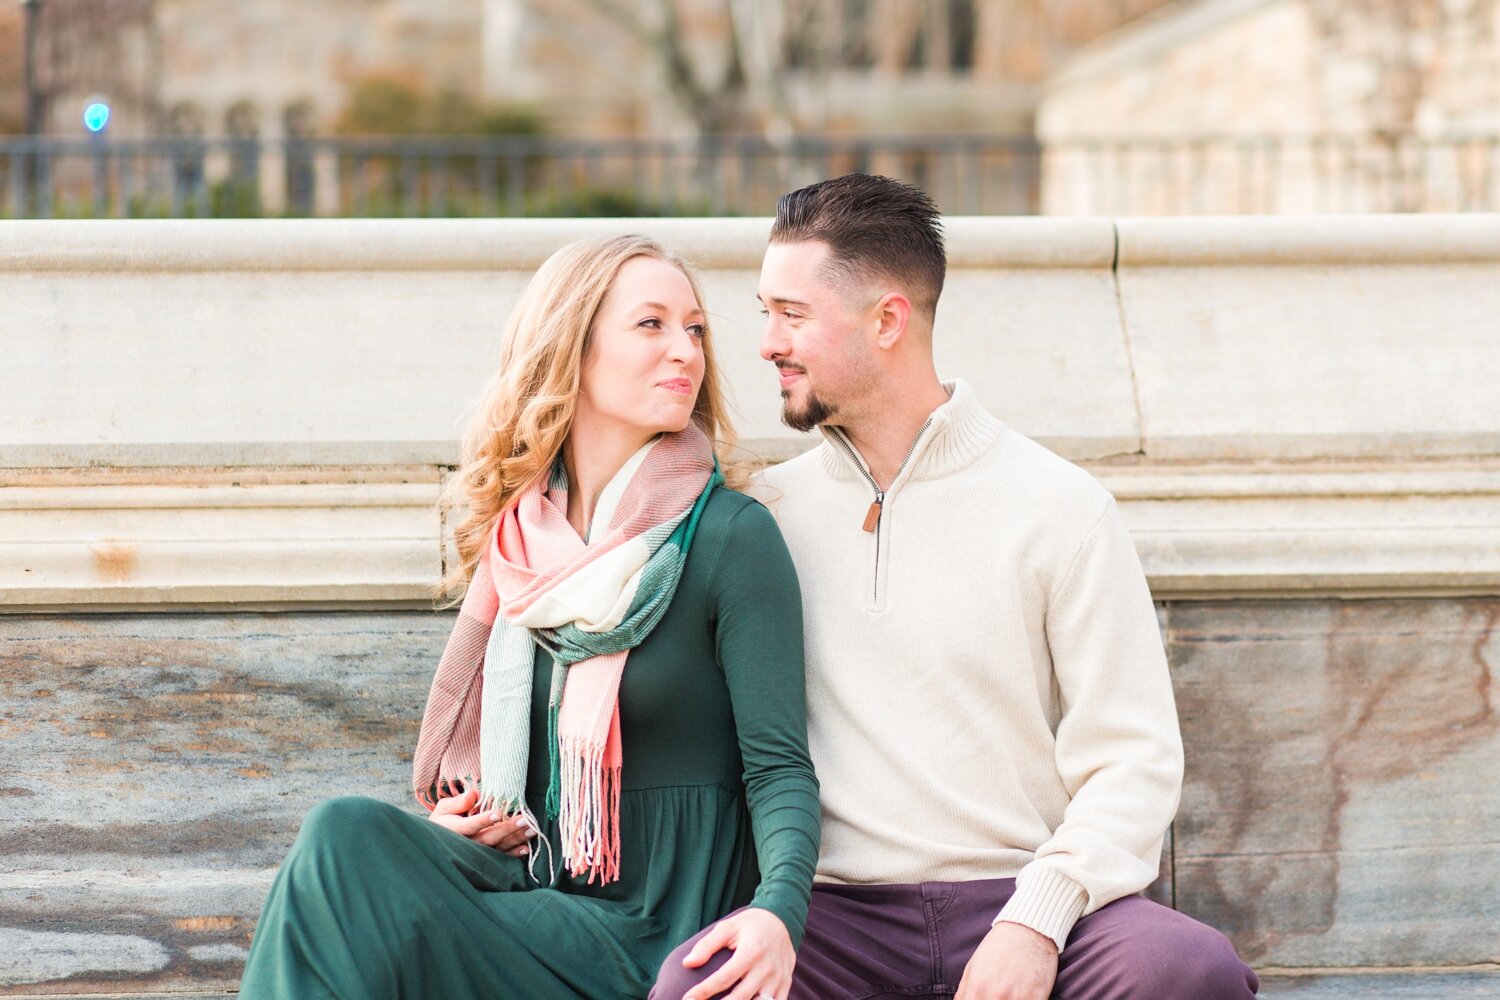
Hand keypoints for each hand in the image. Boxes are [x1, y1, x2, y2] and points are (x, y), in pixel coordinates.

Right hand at [426, 787, 536, 856]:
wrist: (437, 845)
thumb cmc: (442, 822)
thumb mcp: (443, 809)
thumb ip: (457, 802)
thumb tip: (473, 794)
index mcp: (454, 830)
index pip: (470, 826)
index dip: (483, 820)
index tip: (498, 813)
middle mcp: (466, 845)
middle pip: (488, 838)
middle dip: (507, 829)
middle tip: (524, 819)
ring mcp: (477, 854)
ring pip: (497, 848)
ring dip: (515, 839)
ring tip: (531, 830)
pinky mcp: (485, 859)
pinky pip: (500, 858)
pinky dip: (513, 854)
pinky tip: (526, 848)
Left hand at [680, 907, 794, 999]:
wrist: (783, 920)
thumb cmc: (751, 924)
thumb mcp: (728, 927)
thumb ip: (707, 945)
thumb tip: (687, 963)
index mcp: (751, 952)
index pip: (724, 978)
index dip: (704, 991)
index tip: (687, 999)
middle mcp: (766, 968)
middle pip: (739, 997)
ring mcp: (778, 979)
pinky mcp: (785, 985)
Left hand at [955, 920, 1058, 999]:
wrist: (1028, 929)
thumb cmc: (998, 947)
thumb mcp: (973, 966)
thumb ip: (964, 992)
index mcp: (976, 988)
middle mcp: (995, 995)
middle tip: (997, 997)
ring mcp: (1018, 998)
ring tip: (1008, 996)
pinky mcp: (1037, 997)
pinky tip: (1022, 997)